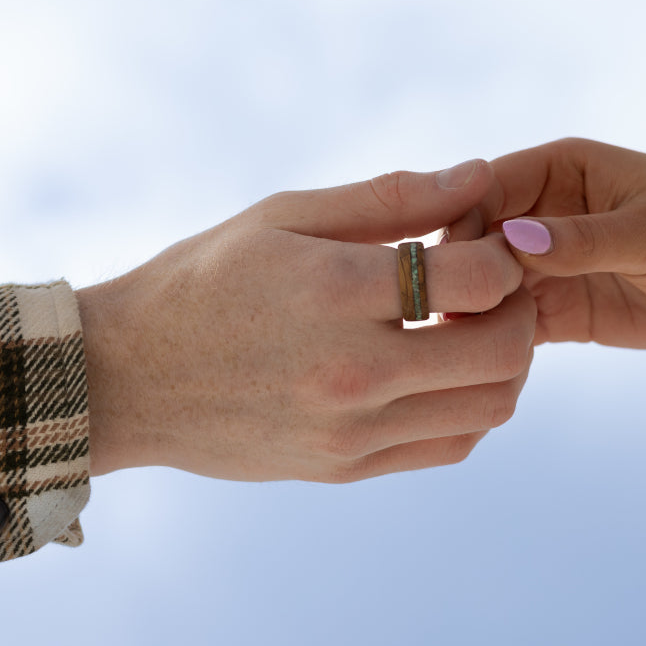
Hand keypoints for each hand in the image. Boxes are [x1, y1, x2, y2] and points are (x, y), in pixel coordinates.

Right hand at [77, 159, 535, 481]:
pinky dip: (472, 406)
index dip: (502, 251)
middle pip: (504, 351)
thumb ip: (391, 197)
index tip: (482, 238)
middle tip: (493, 285)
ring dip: (506, 361)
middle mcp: (353, 372)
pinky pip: (453, 445)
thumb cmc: (204, 281)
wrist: (126, 379)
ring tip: (469, 326)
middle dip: (519, 307)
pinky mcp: (348, 469)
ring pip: (491, 407)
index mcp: (336, 294)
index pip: (478, 277)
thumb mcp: (283, 215)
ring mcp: (353, 431)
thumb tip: (479, 176)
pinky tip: (443, 370)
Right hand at [450, 139, 645, 347]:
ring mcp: (549, 266)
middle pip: (474, 243)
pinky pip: (512, 327)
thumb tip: (512, 241)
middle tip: (446, 323)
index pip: (484, 189)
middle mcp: (543, 212)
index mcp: (561, 168)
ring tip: (460, 352)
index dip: (457, 224)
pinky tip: (488, 367)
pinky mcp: (562, 312)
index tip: (445, 269)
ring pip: (487, 289)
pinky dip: (497, 345)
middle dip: (458, 279)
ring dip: (472, 318)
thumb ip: (583, 240)